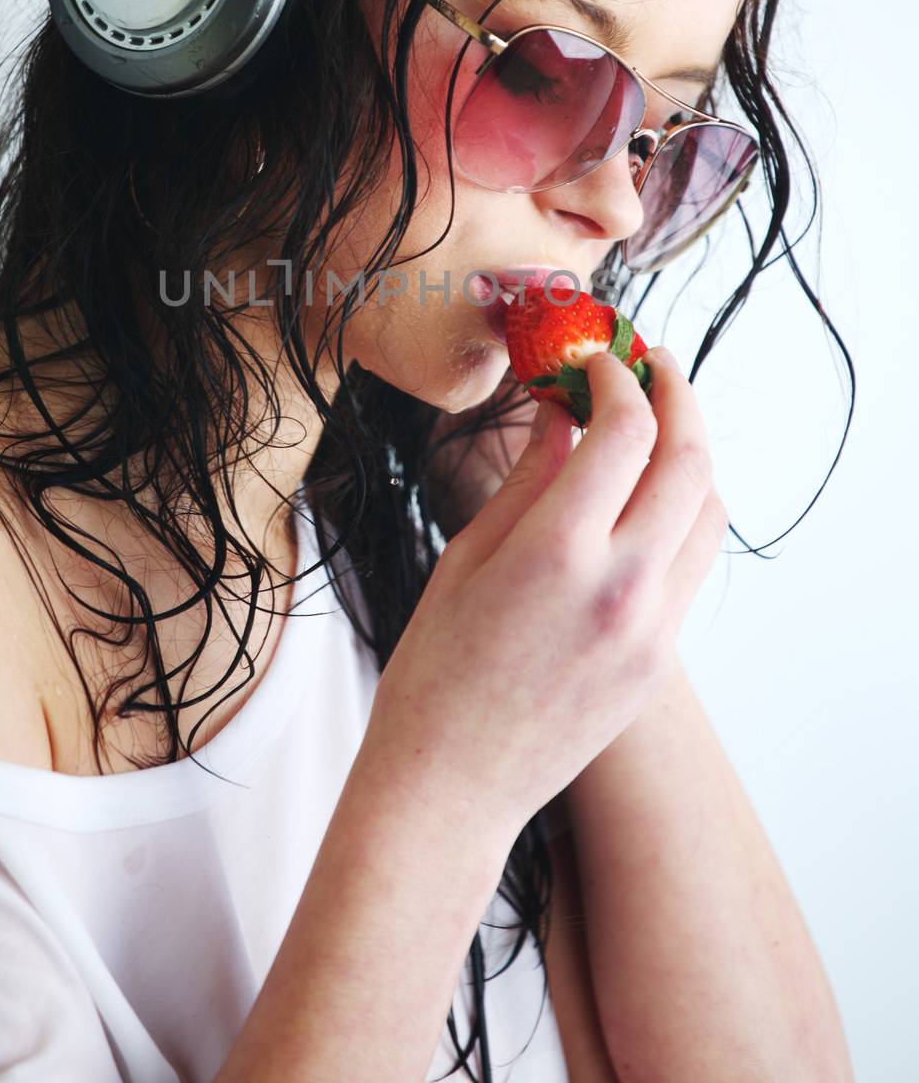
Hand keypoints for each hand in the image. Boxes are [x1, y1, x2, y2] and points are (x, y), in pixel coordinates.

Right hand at [363, 345, 728, 847]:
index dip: (618, 376)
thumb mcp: (468, 557)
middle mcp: (621, 588)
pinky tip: (643, 496)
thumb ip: (530, 475)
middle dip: (676, 394)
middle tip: (649, 363)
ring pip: (709, 510)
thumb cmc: (435, 672)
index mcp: (558, 553)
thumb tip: (563, 409)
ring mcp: (653, 630)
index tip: (597, 357)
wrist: (451, 786)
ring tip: (651, 424)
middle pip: (690, 459)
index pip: (627, 430)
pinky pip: (693, 562)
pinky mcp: (662, 660)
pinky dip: (682, 510)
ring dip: (690, 452)